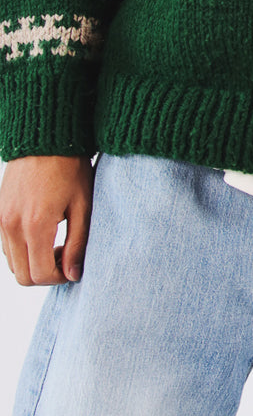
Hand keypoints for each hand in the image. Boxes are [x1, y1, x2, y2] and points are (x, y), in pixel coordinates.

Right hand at [0, 155, 93, 284]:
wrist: (46, 137)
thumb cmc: (70, 167)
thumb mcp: (82, 205)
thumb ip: (78, 243)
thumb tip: (73, 275)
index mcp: (35, 225)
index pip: (40, 274)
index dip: (59, 278)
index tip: (72, 266)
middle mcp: (12, 226)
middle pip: (22, 275)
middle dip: (45, 274)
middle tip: (65, 255)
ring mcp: (0, 220)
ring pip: (12, 263)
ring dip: (32, 263)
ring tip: (55, 242)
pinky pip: (6, 246)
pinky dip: (22, 250)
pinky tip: (42, 233)